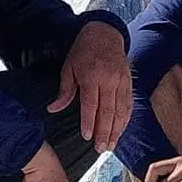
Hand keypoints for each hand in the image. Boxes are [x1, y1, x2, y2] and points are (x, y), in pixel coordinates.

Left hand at [49, 20, 131, 153]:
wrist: (105, 33)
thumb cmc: (83, 51)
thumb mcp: (69, 67)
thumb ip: (64, 90)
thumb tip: (53, 109)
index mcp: (91, 75)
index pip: (91, 103)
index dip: (89, 121)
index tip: (87, 136)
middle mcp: (109, 80)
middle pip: (108, 110)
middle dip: (105, 132)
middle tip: (101, 148)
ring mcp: (121, 81)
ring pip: (121, 110)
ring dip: (116, 130)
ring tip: (111, 145)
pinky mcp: (129, 82)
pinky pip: (129, 104)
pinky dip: (126, 119)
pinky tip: (121, 131)